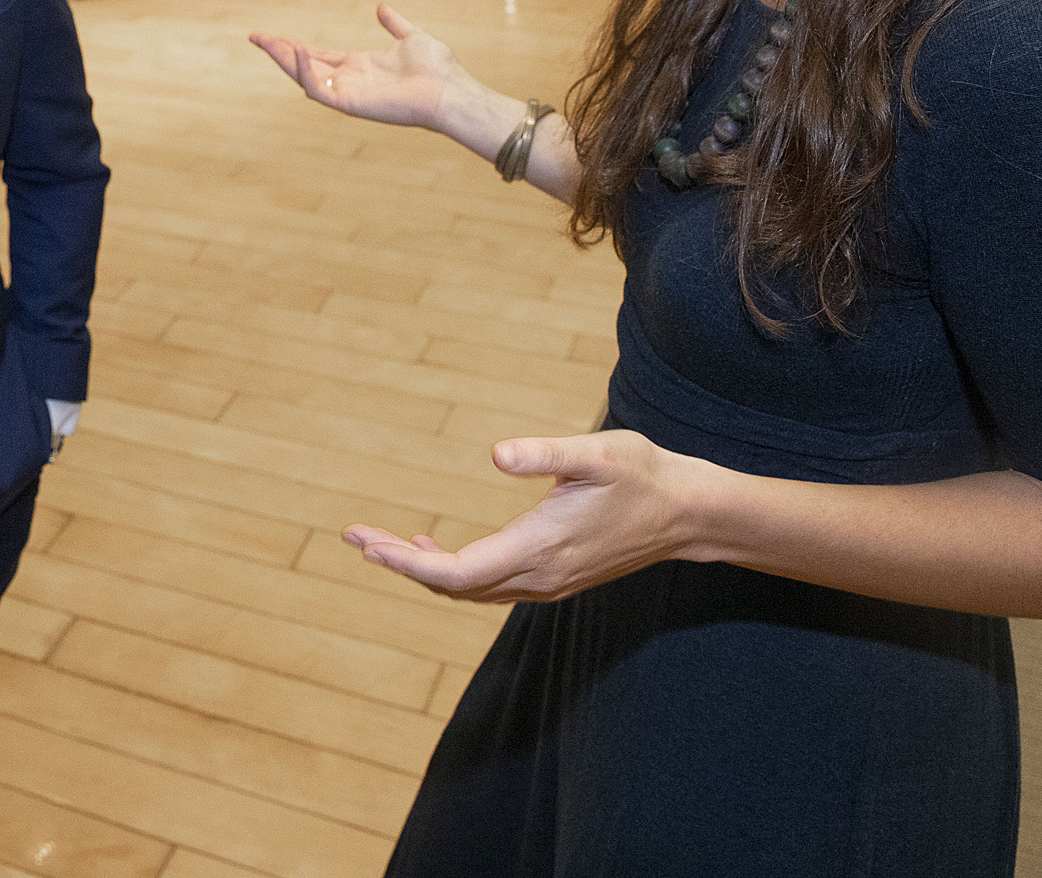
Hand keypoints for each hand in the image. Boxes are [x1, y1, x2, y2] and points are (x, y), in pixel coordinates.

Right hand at [249, 2, 463, 129]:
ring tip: (266, 42)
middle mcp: (349, 80)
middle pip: (304, 65)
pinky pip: (320, 91)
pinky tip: (299, 52)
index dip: (293, 45)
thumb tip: (381, 7)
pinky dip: (306, 73)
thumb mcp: (410, 37)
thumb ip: (394, 24)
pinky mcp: (352, 105)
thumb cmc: (437, 69)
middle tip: (255, 37)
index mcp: (358, 65)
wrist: (451, 90)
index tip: (270, 35)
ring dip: (284, 61)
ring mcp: (349, 93)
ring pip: (305, 78)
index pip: (317, 54)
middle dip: (279, 52)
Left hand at [341, 430, 708, 603]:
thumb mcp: (597, 452)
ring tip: (378, 542)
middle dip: (399, 562)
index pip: (456, 572)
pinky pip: (487, 586)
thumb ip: (546, 454)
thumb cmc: (644, 475)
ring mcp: (546, 583)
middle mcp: (537, 577)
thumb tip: (497, 454)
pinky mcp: (552, 578)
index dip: (406, 562)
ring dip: (421, 568)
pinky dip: (451, 571)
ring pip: (468, 589)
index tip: (366, 542)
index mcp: (538, 548)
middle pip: (452, 584)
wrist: (689, 514)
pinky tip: (430, 546)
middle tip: (353, 536)